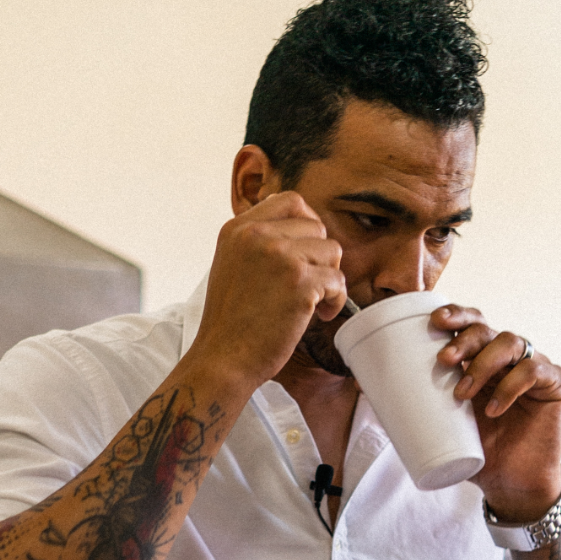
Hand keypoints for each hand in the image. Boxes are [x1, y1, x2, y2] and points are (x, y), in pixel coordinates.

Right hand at [189, 192, 349, 388]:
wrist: (223, 358)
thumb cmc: (230, 321)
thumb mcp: (232, 265)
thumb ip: (258, 243)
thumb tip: (301, 231)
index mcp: (238, 229)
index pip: (290, 201)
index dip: (308, 221)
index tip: (308, 248)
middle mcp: (257, 236)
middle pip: (316, 226)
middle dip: (319, 256)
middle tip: (309, 284)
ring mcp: (280, 257)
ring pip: (332, 251)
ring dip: (328, 278)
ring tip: (312, 302)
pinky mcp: (300, 283)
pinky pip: (338, 281)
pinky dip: (335, 301)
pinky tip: (318, 315)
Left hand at [432, 305, 560, 522]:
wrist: (511, 485)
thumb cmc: (478, 453)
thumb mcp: (443, 424)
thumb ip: (416, 403)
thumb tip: (361, 387)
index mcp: (481, 359)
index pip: (470, 324)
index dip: (455, 315)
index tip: (434, 321)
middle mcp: (507, 358)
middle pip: (488, 328)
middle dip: (464, 337)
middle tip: (444, 359)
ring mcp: (533, 367)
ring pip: (511, 342)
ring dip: (484, 362)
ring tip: (463, 392)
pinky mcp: (554, 383)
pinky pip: (534, 370)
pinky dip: (512, 385)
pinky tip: (494, 406)